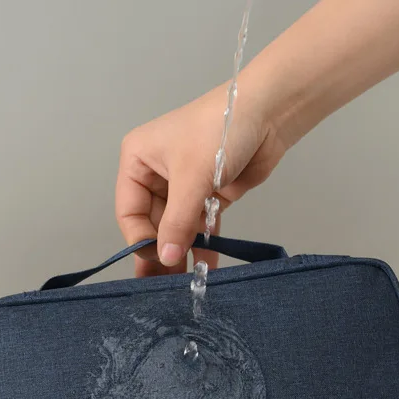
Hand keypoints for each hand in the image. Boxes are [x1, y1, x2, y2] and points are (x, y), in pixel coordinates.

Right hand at [115, 83, 286, 276]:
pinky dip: (203, 246)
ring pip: (177, 229)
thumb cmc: (218, 131)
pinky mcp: (209, 195)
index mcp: (138, 162)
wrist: (268, 112)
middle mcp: (156, 175)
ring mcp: (184, 187)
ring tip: (184, 284)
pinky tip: (206, 268)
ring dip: (182, 254)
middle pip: (153, 225)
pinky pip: (201, 228)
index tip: (156, 261)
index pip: (129, 212)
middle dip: (161, 252)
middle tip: (163, 286)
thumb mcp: (191, 179)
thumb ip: (176, 223)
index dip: (141, 240)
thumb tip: (164, 259)